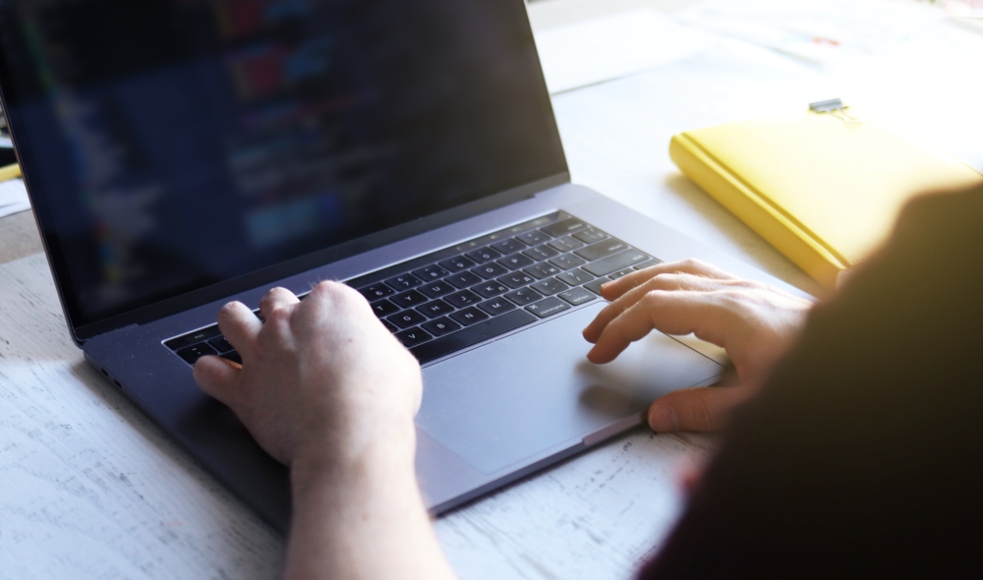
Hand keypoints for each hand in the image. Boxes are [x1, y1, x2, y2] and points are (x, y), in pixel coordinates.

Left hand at [192, 282, 422, 468]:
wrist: (350, 435)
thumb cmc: (380, 400)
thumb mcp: (398, 361)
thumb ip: (374, 347)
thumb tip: (372, 355)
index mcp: (333, 303)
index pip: (324, 295)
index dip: (329, 319)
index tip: (335, 339)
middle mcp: (289, 318)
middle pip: (275, 299)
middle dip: (283, 316)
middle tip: (295, 342)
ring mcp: (261, 350)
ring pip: (231, 317)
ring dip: (237, 326)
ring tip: (249, 343)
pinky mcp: (241, 388)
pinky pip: (207, 371)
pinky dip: (212, 374)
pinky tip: (223, 380)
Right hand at [582, 259, 811, 432]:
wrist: (868, 352)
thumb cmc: (816, 372)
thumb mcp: (757, 404)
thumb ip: (703, 410)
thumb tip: (657, 415)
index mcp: (729, 313)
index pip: (654, 308)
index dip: (618, 328)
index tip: (599, 351)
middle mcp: (734, 291)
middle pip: (658, 284)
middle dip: (617, 306)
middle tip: (592, 332)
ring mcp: (745, 287)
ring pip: (677, 271)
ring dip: (637, 282)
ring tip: (608, 293)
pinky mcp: (754, 292)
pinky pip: (697, 271)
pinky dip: (666, 276)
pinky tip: (662, 285)